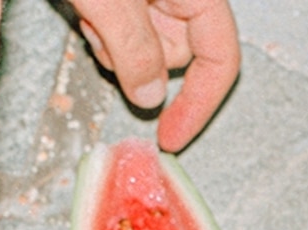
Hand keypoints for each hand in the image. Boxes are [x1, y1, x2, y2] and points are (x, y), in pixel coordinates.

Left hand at [71, 0, 238, 147]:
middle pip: (180, 53)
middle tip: (102, 35)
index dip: (199, 103)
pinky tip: (87, 8)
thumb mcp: (108, 1)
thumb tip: (151, 98)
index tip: (171, 137)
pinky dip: (104, 29)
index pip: (220, 58)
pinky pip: (127, 28)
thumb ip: (134, 49)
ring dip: (114, 45)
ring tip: (90, 14)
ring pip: (149, 45)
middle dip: (139, 62)